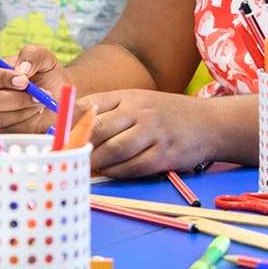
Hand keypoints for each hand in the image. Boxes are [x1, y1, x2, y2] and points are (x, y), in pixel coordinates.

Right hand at [0, 44, 67, 132]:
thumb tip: (21, 69)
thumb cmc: (47, 75)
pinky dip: (26, 122)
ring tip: (40, 102)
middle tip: (38, 95)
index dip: (0, 78)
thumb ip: (32, 55)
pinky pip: (9, 130)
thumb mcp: (44, 58)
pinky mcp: (4, 130)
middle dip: (15, 98)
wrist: (60, 97)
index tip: (24, 81)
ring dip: (23, 110)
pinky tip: (36, 113)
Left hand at [81, 90, 217, 177]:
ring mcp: (153, 133)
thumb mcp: (138, 100)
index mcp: (128, 96)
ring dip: (96, 162)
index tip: (59, 136)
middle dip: (80, 146)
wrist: (209, 123)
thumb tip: (73, 125)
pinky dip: (117, 172)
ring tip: (88, 167)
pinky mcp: (164, 155)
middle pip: (99, 129)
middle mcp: (140, 111)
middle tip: (70, 157)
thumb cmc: (166, 114)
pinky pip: (133, 167)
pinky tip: (110, 172)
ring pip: (114, 150)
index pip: (90, 105)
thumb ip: (109, 109)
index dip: (69, 122)